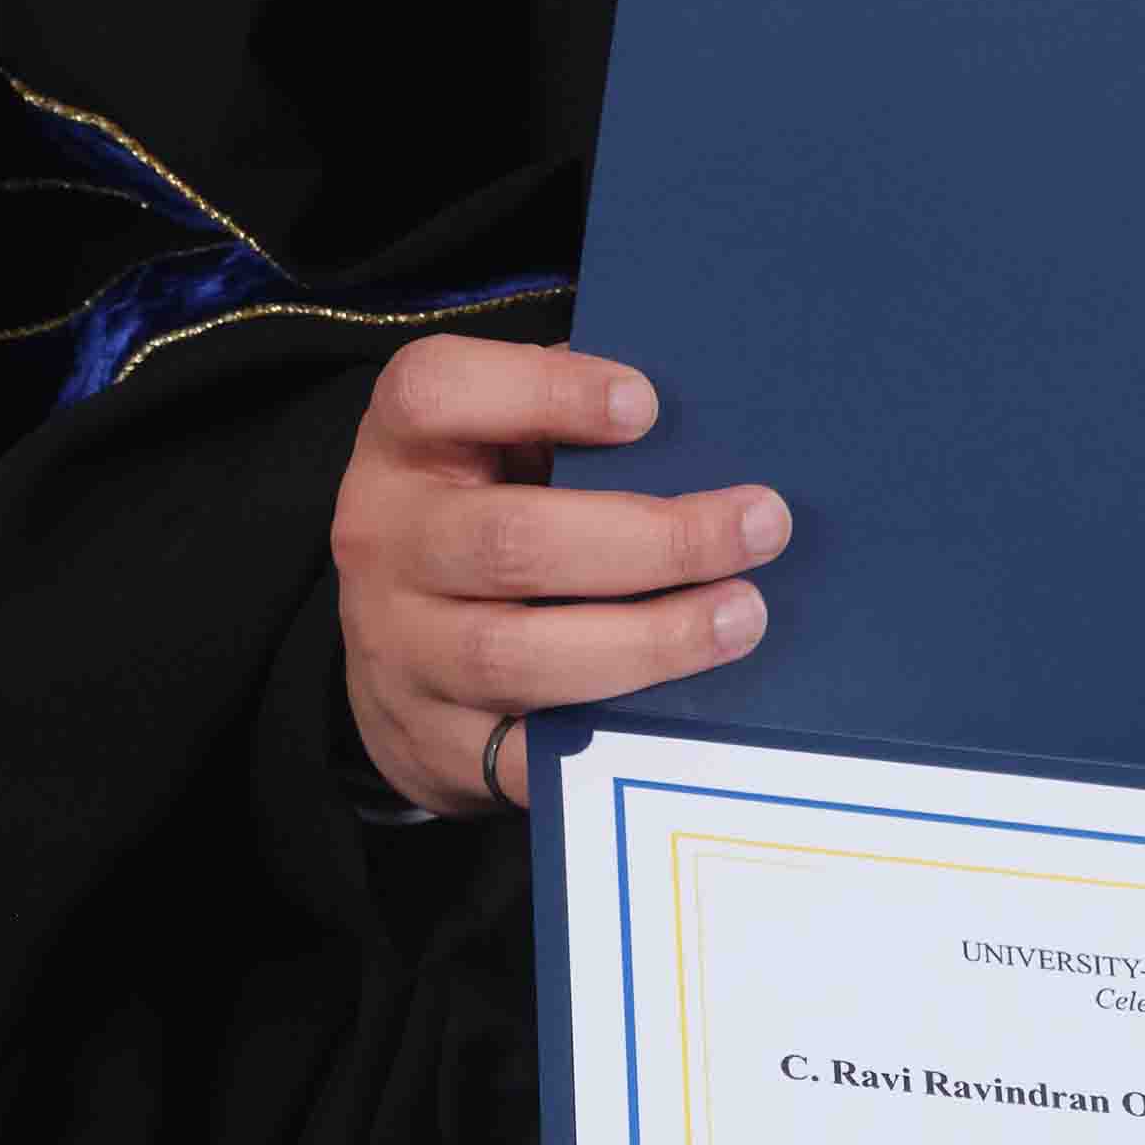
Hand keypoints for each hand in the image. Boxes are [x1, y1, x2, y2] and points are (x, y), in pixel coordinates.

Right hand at [330, 336, 785, 813]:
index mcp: (402, 445)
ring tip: (741, 617)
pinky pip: (531, 752)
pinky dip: (614, 733)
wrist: (394, 653)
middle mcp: (384, 543)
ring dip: (650, 639)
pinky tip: (687, 708)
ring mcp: (401, 651)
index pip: (437, 394)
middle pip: (510, 541)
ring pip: (518, 654)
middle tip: (760, 526)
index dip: (543, 392)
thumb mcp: (495, 443)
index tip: (647, 406)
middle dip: (654, 539)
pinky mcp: (435, 741)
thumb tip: (703, 417)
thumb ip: (568, 418)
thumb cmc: (481, 513)